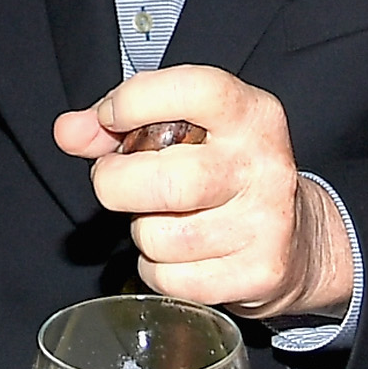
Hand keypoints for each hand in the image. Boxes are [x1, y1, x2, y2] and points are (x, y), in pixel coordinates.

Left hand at [52, 66, 351, 319]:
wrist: (299, 240)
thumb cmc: (223, 173)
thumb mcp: (182, 131)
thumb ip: (116, 123)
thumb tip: (68, 131)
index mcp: (252, 115)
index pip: (193, 90)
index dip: (135, 102)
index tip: (110, 118)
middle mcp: (265, 165)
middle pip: (163, 180)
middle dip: (116, 183)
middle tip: (119, 182)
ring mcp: (267, 223)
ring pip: (159, 235)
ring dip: (141, 231)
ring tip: (162, 218)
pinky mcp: (260, 273)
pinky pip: (170, 278)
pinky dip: (157, 269)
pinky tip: (179, 253)